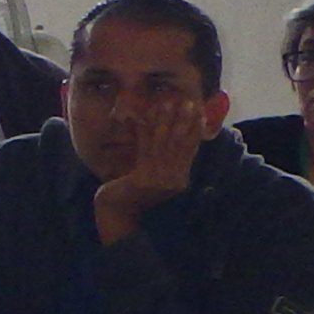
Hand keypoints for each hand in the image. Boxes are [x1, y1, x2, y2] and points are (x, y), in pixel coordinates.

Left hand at [90, 104, 206, 239]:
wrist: (115, 211)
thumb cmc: (131, 192)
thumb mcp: (151, 175)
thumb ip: (162, 160)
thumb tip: (169, 134)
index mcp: (180, 180)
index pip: (191, 149)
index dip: (195, 129)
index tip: (198, 110)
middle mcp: (174, 180)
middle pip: (180, 144)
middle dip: (184, 120)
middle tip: (187, 101)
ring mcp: (160, 181)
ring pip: (164, 144)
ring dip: (166, 121)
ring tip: (167, 103)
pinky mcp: (144, 179)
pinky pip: (145, 149)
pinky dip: (145, 131)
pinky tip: (144, 118)